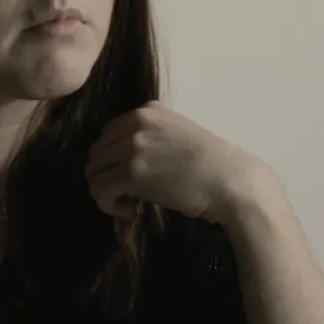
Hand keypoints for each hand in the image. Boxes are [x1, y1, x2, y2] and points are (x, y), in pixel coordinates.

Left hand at [84, 100, 280, 224]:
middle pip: (96, 153)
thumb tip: (120, 161)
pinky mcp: (132, 172)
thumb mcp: (176, 135)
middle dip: (107, 177)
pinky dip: (108, 205)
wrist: (231, 181)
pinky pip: (99, 190)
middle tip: (128, 196)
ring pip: (93, 172)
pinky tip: (130, 213)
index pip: (107, 134)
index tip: (131, 179)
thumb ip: (149, 137)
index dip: (113, 161)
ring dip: (106, 193)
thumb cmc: (211, 165)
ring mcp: (132, 145)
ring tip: (129, 205)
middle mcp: (135, 121)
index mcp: (146, 110)